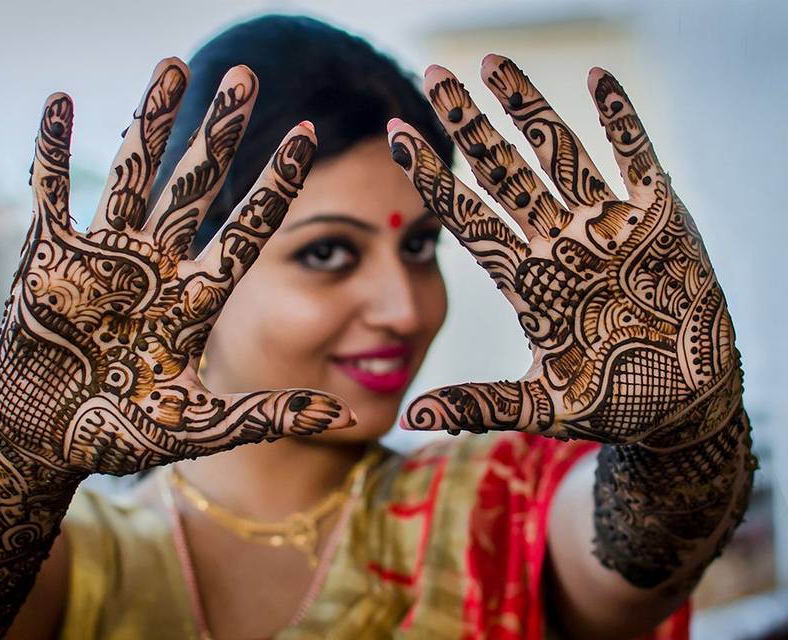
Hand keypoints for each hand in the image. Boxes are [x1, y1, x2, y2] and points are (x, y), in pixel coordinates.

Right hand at [0, 59, 353, 475]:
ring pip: (132, 174)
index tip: (308, 136)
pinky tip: (59, 103)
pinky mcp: (48, 258)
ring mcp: (102, 258)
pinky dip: (52, 152)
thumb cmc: (117, 435)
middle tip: (246, 76)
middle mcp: (154, 267)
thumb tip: (340, 412)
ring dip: (150, 121)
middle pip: (194, 188)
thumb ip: (263, 416)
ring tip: (173, 65)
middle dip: (218, 133)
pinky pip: (50, 193)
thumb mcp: (196, 426)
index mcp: (191, 300)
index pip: (244, 231)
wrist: (44, 440)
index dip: (276, 186)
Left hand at [389, 56, 739, 444]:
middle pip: (504, 172)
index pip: (468, 217)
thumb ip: (479, 403)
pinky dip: (622, 121)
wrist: (685, 402)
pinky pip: (638, 160)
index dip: (432, 178)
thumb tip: (413, 415)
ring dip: (529, 108)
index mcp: (528, 278)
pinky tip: (599, 78)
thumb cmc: (614, 404)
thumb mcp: (542, 403)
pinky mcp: (658, 221)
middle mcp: (559, 242)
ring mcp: (606, 226)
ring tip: (493, 62)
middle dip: (468, 124)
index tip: (394, 138)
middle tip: (434, 74)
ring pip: (560, 153)